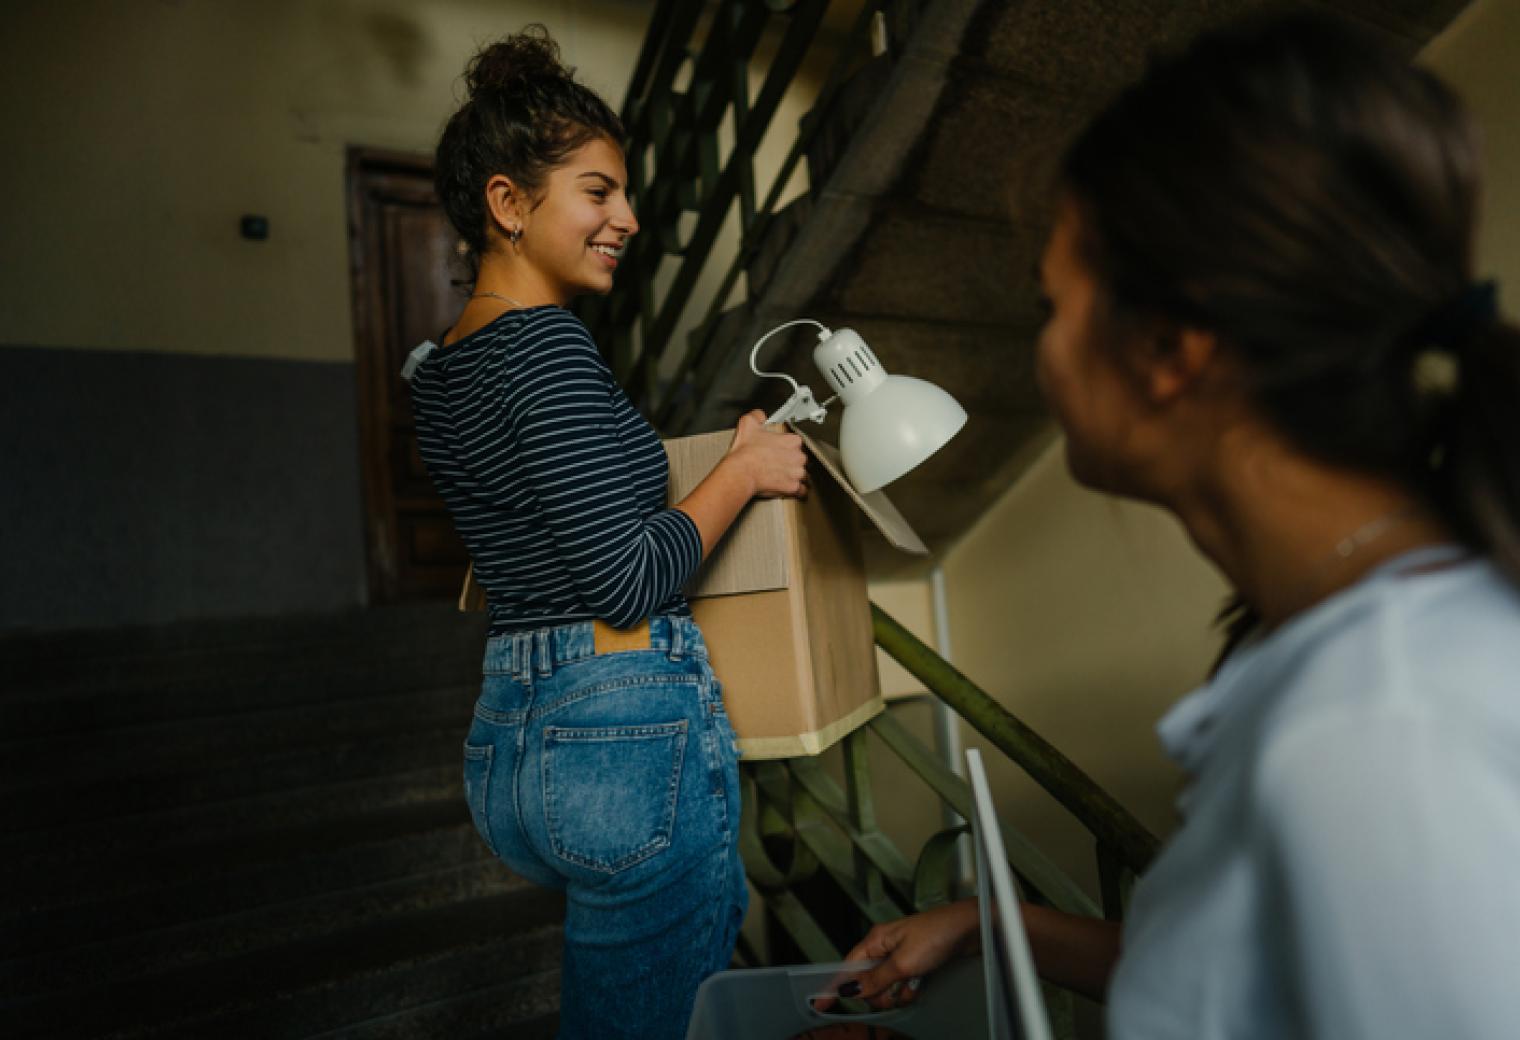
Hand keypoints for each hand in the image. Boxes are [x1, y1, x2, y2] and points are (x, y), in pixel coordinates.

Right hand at [725, 409, 807, 498]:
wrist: (741, 472)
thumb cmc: (746, 452)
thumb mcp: (748, 424)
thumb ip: (757, 416)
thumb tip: (760, 416)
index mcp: (791, 441)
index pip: (798, 443)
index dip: (789, 447)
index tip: (783, 450)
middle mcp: (798, 457)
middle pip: (803, 459)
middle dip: (794, 462)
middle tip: (782, 464)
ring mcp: (797, 473)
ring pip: (804, 475)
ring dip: (796, 476)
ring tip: (785, 477)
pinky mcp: (793, 488)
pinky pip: (801, 491)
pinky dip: (797, 491)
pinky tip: (791, 488)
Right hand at [817, 900, 980, 1011]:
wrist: (971, 928)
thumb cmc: (938, 935)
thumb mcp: (903, 962)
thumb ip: (876, 979)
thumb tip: (850, 989)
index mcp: (876, 940)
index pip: (847, 967)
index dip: (835, 986)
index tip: (821, 1004)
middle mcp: (886, 946)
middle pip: (867, 980)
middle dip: (877, 993)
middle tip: (891, 995)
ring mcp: (902, 954)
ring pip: (886, 984)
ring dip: (896, 993)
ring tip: (911, 988)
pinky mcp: (917, 961)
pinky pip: (903, 983)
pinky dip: (909, 989)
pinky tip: (919, 987)